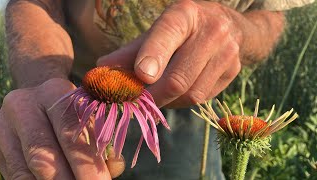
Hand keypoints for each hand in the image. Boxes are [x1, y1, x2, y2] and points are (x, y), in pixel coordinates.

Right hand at [0, 78, 124, 178]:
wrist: (37, 100)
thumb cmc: (71, 112)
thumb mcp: (89, 117)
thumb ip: (102, 142)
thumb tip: (115, 168)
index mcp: (54, 92)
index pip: (70, 132)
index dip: (86, 164)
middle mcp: (24, 105)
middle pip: (44, 154)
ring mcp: (4, 125)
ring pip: (25, 169)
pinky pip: (14, 174)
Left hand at [97, 0, 241, 107]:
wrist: (229, 26)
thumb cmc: (185, 29)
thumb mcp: (159, 30)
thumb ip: (132, 50)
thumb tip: (103, 70)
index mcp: (185, 14)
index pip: (167, 35)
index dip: (152, 57)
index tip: (139, 77)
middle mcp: (212, 31)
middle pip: (178, 78)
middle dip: (153, 96)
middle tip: (137, 103)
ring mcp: (228, 52)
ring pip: (191, 94)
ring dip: (168, 102)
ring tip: (155, 97)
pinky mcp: (234, 71)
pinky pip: (203, 98)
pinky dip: (183, 102)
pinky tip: (175, 94)